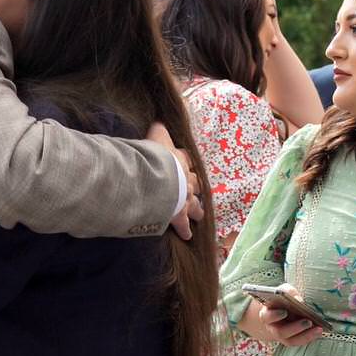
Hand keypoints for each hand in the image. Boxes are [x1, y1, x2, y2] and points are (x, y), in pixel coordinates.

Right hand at [147, 122, 201, 241]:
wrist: (161, 178)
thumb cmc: (156, 155)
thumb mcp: (157, 136)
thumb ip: (158, 129)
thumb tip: (158, 120)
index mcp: (181, 160)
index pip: (186, 157)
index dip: (186, 160)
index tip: (188, 161)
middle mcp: (187, 179)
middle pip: (196, 183)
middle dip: (197, 187)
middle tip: (199, 190)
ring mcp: (185, 198)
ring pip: (195, 205)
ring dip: (196, 209)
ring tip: (199, 214)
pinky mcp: (179, 215)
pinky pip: (184, 224)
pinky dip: (185, 230)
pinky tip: (188, 235)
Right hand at [237, 300, 322, 347]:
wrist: (281, 310)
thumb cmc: (282, 299)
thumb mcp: (284, 291)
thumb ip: (289, 293)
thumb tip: (298, 301)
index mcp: (267, 314)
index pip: (267, 316)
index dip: (274, 315)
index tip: (284, 312)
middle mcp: (272, 328)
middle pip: (280, 332)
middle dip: (294, 328)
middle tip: (308, 321)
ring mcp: (282, 336)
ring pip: (291, 340)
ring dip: (305, 335)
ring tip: (318, 328)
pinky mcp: (291, 339)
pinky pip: (299, 341)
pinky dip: (310, 336)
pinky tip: (319, 330)